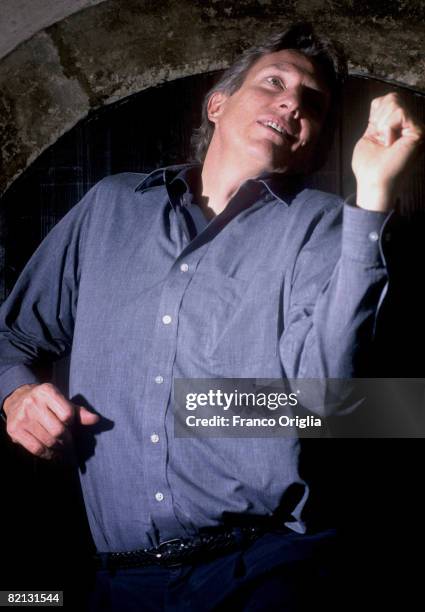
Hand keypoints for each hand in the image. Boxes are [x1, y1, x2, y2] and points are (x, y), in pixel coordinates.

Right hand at [3, 383, 99, 459]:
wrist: (18, 399)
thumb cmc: (47, 402)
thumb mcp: (62, 401)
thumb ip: (79, 412)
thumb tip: (96, 419)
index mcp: (47, 391)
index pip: (68, 414)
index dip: (73, 424)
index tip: (73, 428)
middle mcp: (33, 403)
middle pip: (58, 430)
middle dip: (68, 441)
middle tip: (71, 445)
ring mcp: (22, 417)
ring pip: (48, 441)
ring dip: (59, 450)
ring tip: (64, 450)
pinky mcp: (14, 430)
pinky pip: (35, 448)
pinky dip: (47, 454)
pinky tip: (52, 453)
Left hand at [352, 92, 423, 211]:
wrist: (372, 182)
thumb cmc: (369, 166)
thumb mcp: (369, 136)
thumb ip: (377, 119)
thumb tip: (381, 101)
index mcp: (398, 127)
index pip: (387, 100)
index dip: (376, 112)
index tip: (375, 133)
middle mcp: (410, 125)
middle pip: (392, 97)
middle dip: (379, 117)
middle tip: (380, 138)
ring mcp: (416, 128)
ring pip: (395, 102)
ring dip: (382, 123)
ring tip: (386, 142)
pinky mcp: (418, 132)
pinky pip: (399, 113)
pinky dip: (388, 127)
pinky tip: (389, 143)